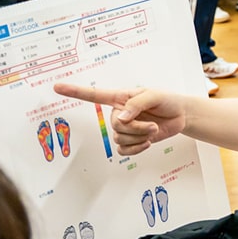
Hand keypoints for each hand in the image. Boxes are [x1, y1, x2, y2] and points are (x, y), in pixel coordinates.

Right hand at [54, 83, 187, 155]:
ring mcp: (125, 128)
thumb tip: (121, 117)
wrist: (180, 116)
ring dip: (140, 137)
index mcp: (120, 98)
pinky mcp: (132, 140)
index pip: (94, 95)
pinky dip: (136, 149)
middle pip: (114, 125)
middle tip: (152, 124)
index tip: (57, 88)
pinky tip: (147, 143)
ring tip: (153, 130)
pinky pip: (124, 150)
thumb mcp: (153, 96)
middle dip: (136, 128)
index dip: (75, 92)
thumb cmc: (167, 100)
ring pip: (120, 138)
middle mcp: (119, 113)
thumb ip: (136, 104)